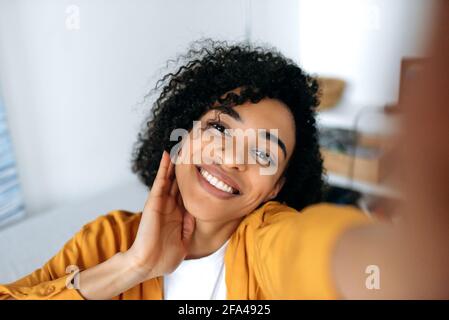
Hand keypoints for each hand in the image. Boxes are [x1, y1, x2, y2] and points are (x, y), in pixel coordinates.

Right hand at [125, 150, 195, 279]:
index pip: (187, 195)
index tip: (204, 170)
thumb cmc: (165, 258)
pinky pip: (160, 181)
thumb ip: (189, 226)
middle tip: (192, 151)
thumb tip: (196, 213)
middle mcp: (170, 206)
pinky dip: (163, 168)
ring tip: (181, 147)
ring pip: (169, 178)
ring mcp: (162, 203)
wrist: (149, 264)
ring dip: (174, 164)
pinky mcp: (154, 201)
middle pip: (179, 183)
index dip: (195, 183)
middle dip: (185, 169)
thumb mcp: (184, 241)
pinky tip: (167, 155)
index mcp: (178, 216)